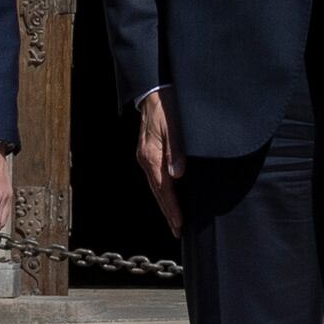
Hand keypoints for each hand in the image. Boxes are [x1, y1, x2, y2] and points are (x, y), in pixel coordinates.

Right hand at [136, 88, 182, 230]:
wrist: (152, 92)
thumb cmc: (166, 107)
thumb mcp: (174, 126)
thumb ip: (176, 150)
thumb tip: (177, 175)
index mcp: (151, 156)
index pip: (163, 189)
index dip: (172, 208)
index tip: (179, 223)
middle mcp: (145, 160)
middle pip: (157, 192)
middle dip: (168, 212)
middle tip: (177, 230)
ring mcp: (144, 157)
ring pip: (155, 187)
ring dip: (165, 204)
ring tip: (173, 221)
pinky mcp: (147, 154)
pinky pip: (154, 178)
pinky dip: (161, 192)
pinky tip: (167, 197)